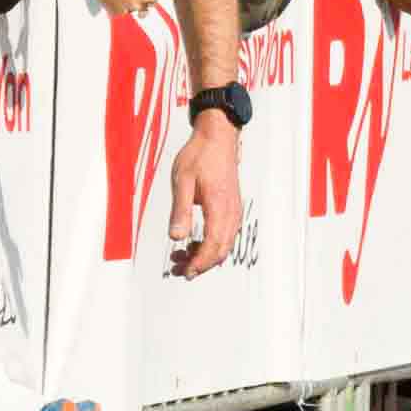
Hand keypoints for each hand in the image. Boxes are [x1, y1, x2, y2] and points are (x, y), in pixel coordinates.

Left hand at [164, 112, 243, 279]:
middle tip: (179, 270)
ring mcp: (234, 211)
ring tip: (182, 257)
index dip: (199, 263)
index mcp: (219, 207)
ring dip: (205, 256)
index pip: (213, 246)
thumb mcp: (182, 181)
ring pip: (224, 245)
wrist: (218, 138)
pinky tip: (194, 243)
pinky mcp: (231, 209)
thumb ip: (180, 211)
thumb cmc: (200, 156)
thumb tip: (176, 238)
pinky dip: (211, 246)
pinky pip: (225, 235)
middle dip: (201, 265)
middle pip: (221, 251)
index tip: (184, 272)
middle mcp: (231, 213)